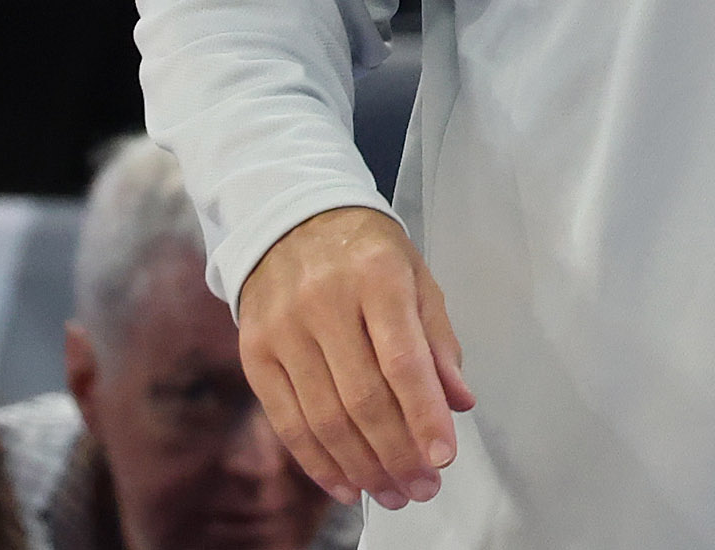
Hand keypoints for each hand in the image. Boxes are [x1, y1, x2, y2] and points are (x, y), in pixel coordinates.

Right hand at [236, 206, 474, 510]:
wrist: (289, 219)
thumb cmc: (366, 254)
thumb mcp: (416, 277)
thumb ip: (438, 340)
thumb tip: (459, 402)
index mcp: (376, 277)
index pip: (402, 359)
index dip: (423, 414)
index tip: (443, 458)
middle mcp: (323, 302)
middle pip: (362, 398)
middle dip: (396, 453)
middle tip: (423, 488)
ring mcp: (283, 329)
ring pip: (324, 417)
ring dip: (362, 467)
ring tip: (393, 494)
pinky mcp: (255, 353)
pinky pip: (287, 421)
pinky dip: (319, 462)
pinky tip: (348, 485)